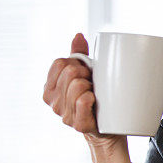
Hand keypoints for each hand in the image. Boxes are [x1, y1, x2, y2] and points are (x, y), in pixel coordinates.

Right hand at [43, 33, 131, 162]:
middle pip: (70, 72)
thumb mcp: (87, 74)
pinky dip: (91, 99)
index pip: (60, 62)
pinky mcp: (78, 125)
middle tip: (95, 85)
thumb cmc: (98, 98)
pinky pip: (83, 102)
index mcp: (50, 87)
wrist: (111, 128)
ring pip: (78, 86)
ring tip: (97, 96)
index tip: (87, 72)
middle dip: (87, 74)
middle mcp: (53, 101)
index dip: (78, 63)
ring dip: (92, 87)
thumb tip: (78, 35)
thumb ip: (79, 55)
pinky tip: (95, 102)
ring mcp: (63, 114)